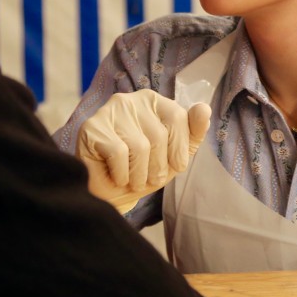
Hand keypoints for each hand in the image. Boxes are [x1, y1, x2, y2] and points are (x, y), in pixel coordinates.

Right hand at [77, 90, 211, 212]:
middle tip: (147, 178)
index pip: (178, 116)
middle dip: (157, 167)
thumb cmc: (144, 172)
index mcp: (154, 101)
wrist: (110, 196)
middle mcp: (131, 100)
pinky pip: (118, 153)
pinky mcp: (91, 128)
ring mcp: (109, 111)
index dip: (178, 148)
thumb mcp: (175, 155)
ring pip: (139, 146)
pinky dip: (121, 174)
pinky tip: (117, 177)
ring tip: (132, 179)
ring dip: (139, 175)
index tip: (173, 165)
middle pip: (158, 135)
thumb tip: (204, 108)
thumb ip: (193, 133)